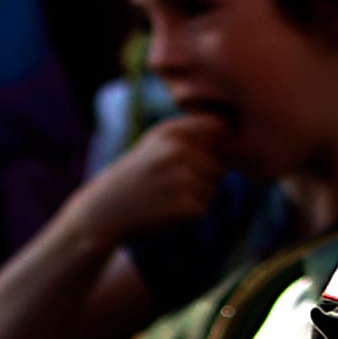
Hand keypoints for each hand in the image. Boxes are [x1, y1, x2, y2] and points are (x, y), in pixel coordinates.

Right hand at [66, 111, 228, 246]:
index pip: (218, 125)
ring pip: (212, 188)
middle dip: (203, 177)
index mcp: (170, 132)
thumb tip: (231, 137)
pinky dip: (189, 213)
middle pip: (218, 165)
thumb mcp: (154, 145)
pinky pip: (204, 208)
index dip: (222, 138)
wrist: (106, 210)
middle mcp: (178, 151)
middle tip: (169, 184)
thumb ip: (189, 136)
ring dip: (196, 196)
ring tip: (166, 196)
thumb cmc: (135, 176)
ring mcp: (184, 179)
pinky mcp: (187, 206)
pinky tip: (166, 209)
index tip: (212, 148)